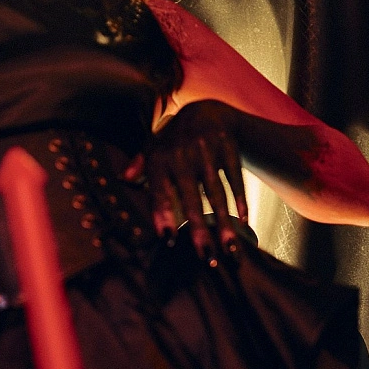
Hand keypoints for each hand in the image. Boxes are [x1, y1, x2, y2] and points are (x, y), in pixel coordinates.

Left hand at [125, 99, 248, 260]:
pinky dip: (241, 200)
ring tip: (230, 248)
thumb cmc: (175, 138)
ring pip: (216, 193)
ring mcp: (206, 151)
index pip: (160, 192)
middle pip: (191, 199)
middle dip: (198, 230)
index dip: (163, 216)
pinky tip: (244, 222)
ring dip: (223, 223)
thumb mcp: (154, 147)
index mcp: (160, 158)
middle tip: (206, 258)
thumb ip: (141, 165)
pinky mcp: (228, 147)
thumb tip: (124, 179)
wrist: (207, 110)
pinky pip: (235, 178)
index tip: (168, 241)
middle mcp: (182, 155)